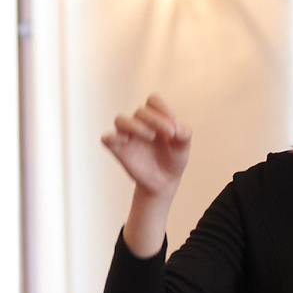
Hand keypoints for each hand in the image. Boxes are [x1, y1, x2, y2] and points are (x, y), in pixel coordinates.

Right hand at [103, 95, 191, 257]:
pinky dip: (113, 139)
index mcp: (156, 121)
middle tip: (166, 135)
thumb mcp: (183, 151)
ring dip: (135, 126)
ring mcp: (127, 138)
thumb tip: (179, 130)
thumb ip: (183, 136)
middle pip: (140, 111)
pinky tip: (118, 144)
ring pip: (123, 120)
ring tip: (145, 138)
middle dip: (154, 121)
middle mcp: (140, 126)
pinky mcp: (118, 151)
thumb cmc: (172, 167)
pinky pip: (108, 139)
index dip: (163, 111)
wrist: (160, 190)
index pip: (154, 102)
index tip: (173, 130)